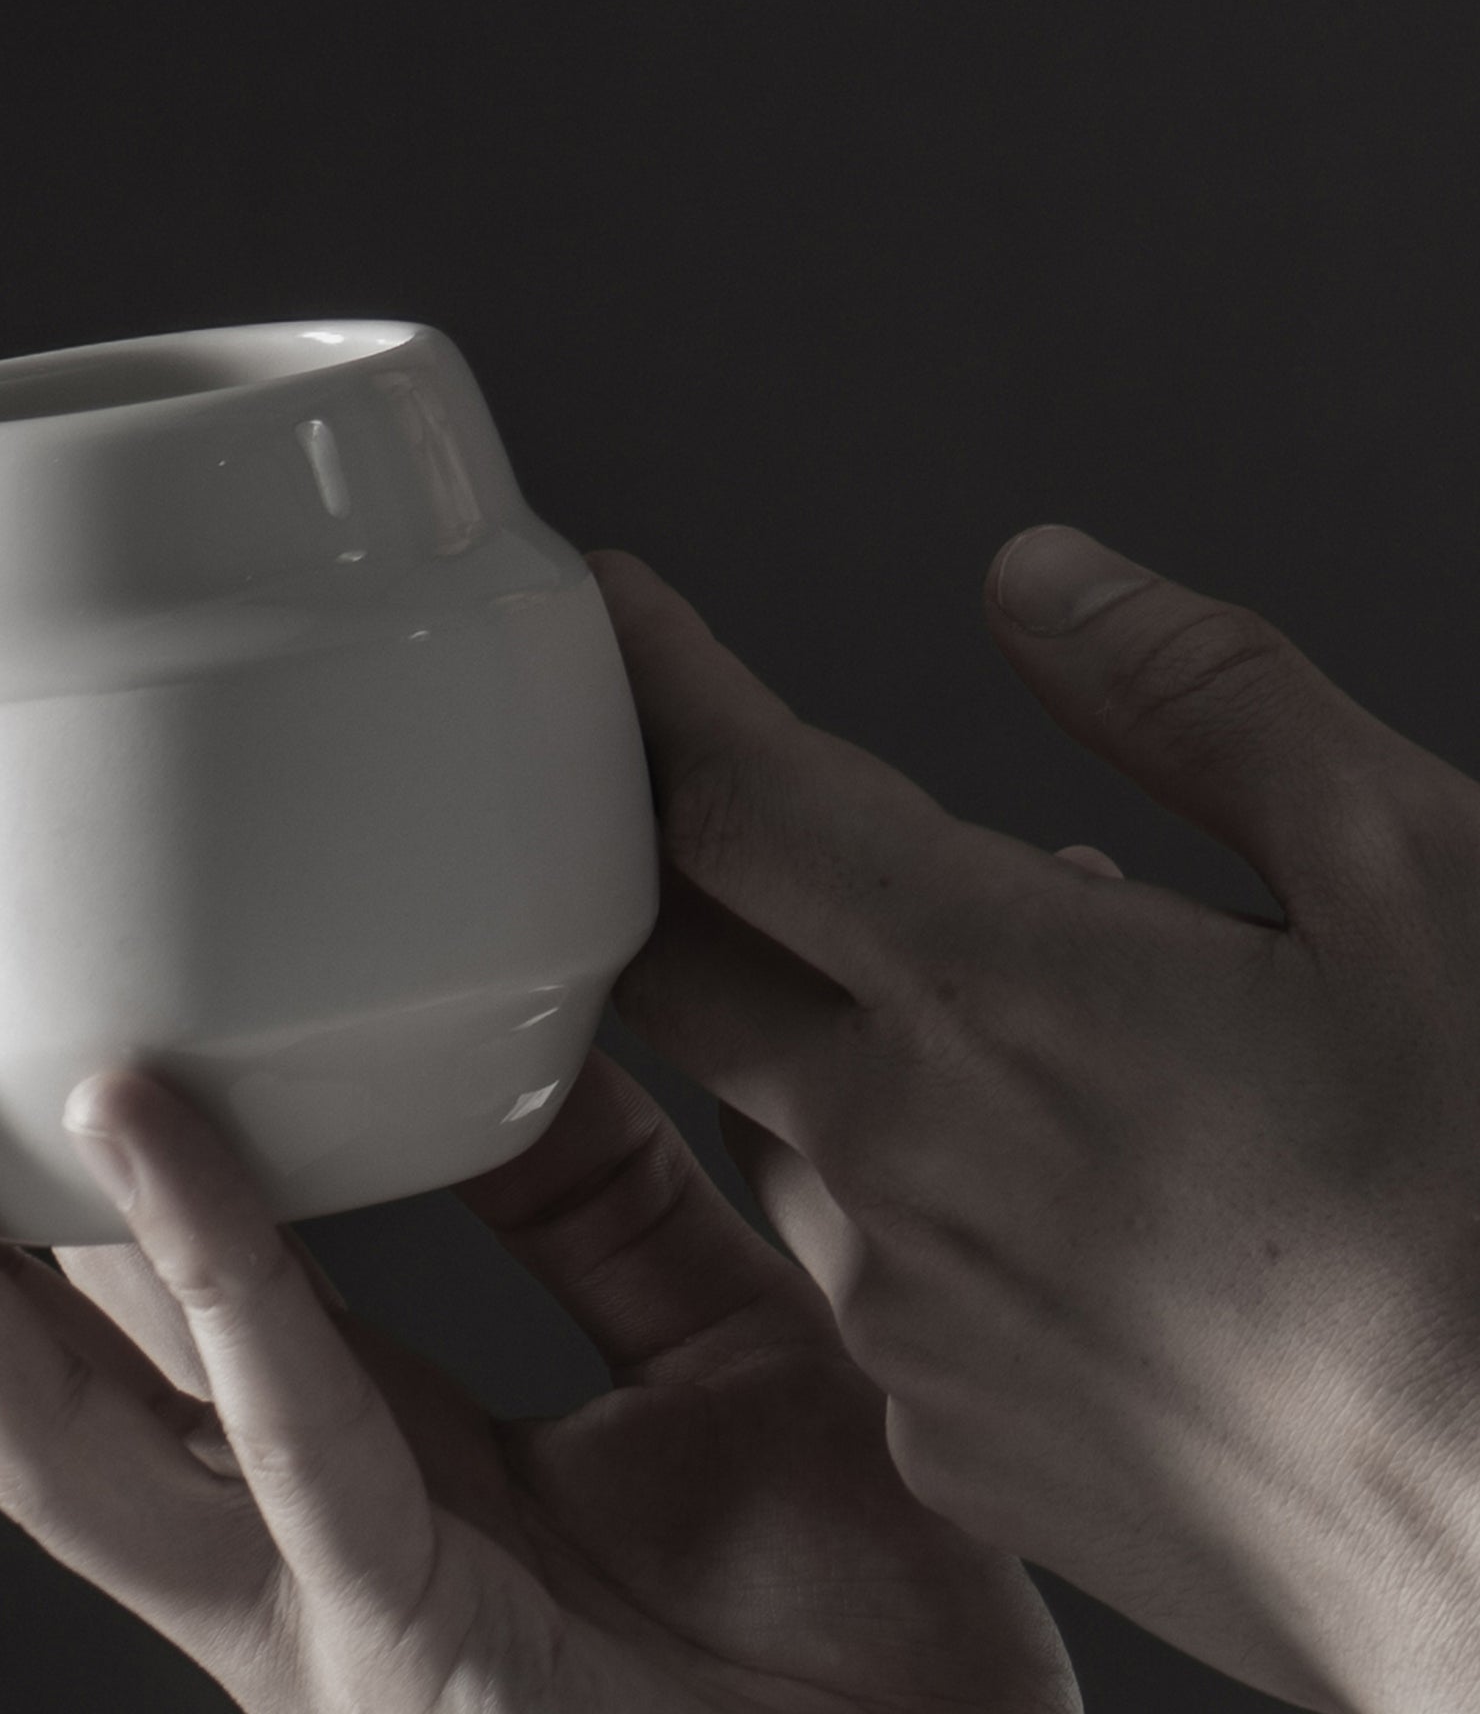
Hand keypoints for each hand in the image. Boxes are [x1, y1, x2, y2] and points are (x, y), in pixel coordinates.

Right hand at [0, 901, 1078, 1713]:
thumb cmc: (850, 1603)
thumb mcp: (717, 1333)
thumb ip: (605, 1196)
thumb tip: (515, 1013)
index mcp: (347, 1436)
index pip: (120, 1266)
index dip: (9, 1132)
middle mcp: (285, 1525)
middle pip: (8, 1337)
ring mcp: (321, 1602)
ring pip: (53, 1415)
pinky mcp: (409, 1644)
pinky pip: (290, 1435)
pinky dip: (212, 1276)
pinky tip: (140, 1117)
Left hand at [585, 526, 1479, 1713]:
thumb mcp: (1419, 879)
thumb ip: (1203, 703)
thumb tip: (1043, 583)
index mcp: (1005, 997)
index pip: (742, 798)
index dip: (660, 686)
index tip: (616, 611)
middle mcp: (905, 1160)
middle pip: (676, 961)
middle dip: (643, 850)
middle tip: (661, 777)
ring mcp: (907, 1315)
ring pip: (770, 1111)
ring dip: (802, 1019)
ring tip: (931, 978)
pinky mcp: (943, 1433)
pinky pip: (859, 1261)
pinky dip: (895, 1173)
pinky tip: (1024, 1167)